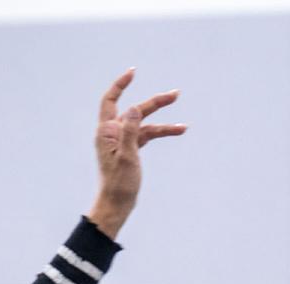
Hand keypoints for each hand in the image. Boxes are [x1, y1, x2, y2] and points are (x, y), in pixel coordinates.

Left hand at [88, 67, 186, 238]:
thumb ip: (130, 131)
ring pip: (145, 124)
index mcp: (106, 131)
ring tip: (183, 125)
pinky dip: (161, 133)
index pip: (110, 100)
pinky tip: (178, 131)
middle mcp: (113, 133)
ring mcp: (123, 141)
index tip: (133, 72)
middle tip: (175, 94)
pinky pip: (148, 136)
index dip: (120, 85)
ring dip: (163, 122)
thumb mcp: (126, 156)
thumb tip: (135, 107)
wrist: (116, 204)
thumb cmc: (118, 184)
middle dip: (155, 103)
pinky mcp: (131, 149)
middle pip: (135, 110)